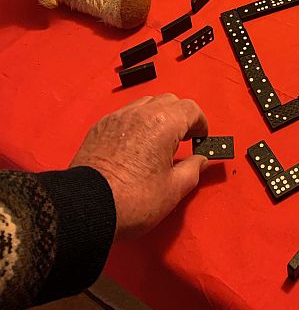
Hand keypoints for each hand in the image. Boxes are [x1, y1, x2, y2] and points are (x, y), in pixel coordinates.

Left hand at [71, 94, 208, 238]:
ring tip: (158, 142)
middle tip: (183, 139)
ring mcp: (118, 117)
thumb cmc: (131, 200)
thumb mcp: (173, 190)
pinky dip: (136, 123)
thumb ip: (193, 170)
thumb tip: (201, 160)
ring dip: (158, 116)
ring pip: (146, 104)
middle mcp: (140, 113)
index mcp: (163, 123)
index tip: (201, 139)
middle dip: (180, 117)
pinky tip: (135, 145)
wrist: (85, 208)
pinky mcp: (100, 127)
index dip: (200, 123)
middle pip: (169, 101)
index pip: (191, 109)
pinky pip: (125, 115)